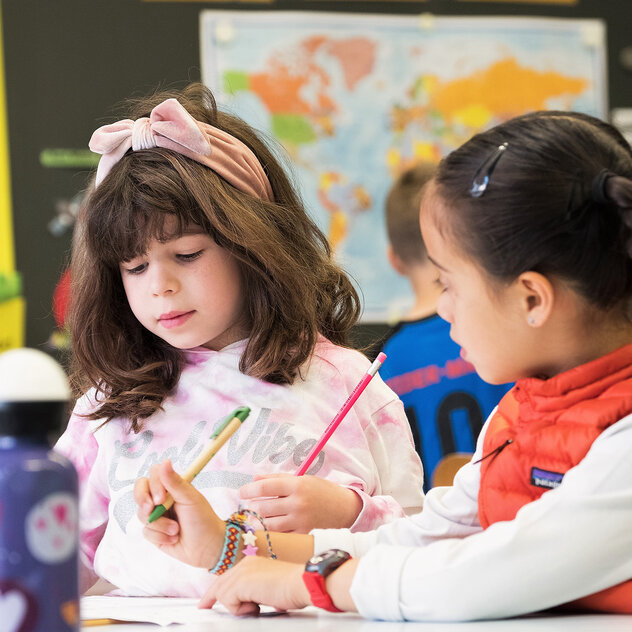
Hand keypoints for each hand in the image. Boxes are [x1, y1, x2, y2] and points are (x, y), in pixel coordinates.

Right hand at [134, 460, 224, 568]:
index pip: (153, 476)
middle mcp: (162, 499)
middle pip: (139, 491)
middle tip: (151, 511)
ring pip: (141, 515)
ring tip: (176, 530)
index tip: (160, 498)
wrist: (207, 549)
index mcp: (172, 487)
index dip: (153, 485)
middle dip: (143, 502)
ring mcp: (157, 515)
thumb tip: (165, 461)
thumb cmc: (203, 520)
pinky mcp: (154, 532)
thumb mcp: (190, 499)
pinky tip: (174, 539)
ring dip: (160, 525)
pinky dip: (160, 537)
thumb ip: (174, 482)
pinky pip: (146, 532)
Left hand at [198, 556, 309, 614]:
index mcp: (252, 562)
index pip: (229, 577)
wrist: (301, 582)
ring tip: (254, 607)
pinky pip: (228, 602)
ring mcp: (242, 571)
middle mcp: (245, 563)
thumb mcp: (269, 588)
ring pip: (222, 593)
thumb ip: (256, 592)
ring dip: (235, 606)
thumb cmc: (293, 587)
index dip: (218, 589)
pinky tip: (256, 606)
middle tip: (203, 607)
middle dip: (210, 597)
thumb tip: (250, 604)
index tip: (209, 599)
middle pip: (220, 583)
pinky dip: (239, 610)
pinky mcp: (241, 583)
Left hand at [239, 474, 362, 532]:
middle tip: (249, 505)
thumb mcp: (302, 478)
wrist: (345, 508)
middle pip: (263, 507)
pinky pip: (281, 535)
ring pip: (269, 524)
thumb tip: (255, 479)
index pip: (265, 487)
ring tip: (257, 516)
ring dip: (259, 521)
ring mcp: (300, 521)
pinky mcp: (303, 534)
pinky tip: (269, 527)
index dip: (249, 490)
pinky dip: (271, 532)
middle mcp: (298, 503)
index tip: (241, 492)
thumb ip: (277, 478)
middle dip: (252, 506)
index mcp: (297, 485)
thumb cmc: (321, 490)